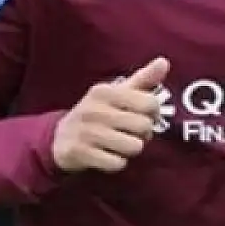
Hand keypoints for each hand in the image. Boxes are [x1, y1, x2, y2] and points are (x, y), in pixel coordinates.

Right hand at [52, 57, 168, 173]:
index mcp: (105, 91)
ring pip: (133, 147)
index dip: (153, 113)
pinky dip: (116, 163)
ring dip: (130, 150)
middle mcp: (94, 109)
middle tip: (130, 133)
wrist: (60, 137)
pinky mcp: (80, 152)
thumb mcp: (117, 93)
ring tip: (119, 144)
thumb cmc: (97, 113)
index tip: (143, 115)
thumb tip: (164, 61)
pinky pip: (117, 163)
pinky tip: (107, 155)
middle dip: (142, 134)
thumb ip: (143, 79)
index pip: (150, 103)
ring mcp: (86, 131)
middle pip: (144, 126)